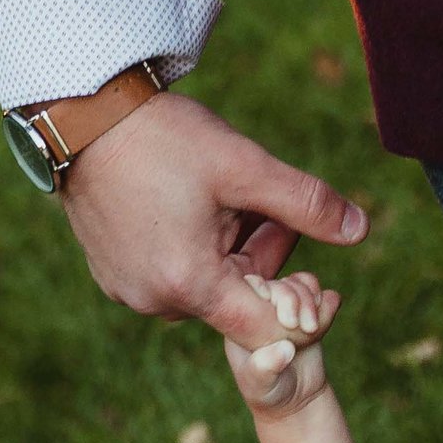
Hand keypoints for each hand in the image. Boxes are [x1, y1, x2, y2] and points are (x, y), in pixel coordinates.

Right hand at [56, 92, 366, 350]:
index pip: (266, 326)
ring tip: (221, 193)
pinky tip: (188, 201)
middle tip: (262, 198)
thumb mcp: (245, 167)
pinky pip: (171, 275)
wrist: (81, 117)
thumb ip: (307, 205)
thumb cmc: (163, 139)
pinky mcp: (113, 276)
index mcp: (191, 286)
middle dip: (263, 253)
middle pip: (236, 300)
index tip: (297, 243)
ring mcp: (129, 292)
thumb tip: (361, 229)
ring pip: (206, 285)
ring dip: (228, 248)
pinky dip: (193, 248)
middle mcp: (156, 303)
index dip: (296, 296)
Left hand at [222, 265, 337, 412]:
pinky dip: (326, 302)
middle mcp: (261, 308)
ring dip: (311, 301)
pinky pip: (318, 292)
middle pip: (279, 284)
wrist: (295, 399)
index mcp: (239, 320)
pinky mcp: (308, 312)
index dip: (268, 294)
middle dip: (295, 300)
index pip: (249, 289)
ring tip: (313, 329)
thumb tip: (285, 348)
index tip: (286, 321)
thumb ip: (267, 367)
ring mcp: (285, 308)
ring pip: (300, 284)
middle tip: (305, 328)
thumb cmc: (269, 393)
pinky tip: (323, 322)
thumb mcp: (262, 385)